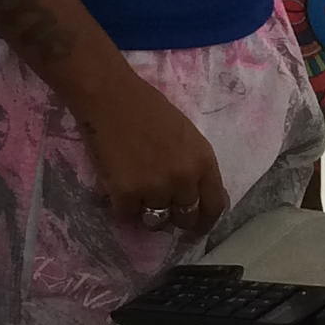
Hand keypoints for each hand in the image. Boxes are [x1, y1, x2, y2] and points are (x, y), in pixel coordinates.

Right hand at [80, 72, 228, 234]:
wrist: (110, 96)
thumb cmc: (147, 108)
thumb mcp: (187, 135)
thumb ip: (193, 165)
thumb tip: (193, 196)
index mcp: (203, 161)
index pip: (214, 206)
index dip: (205, 222)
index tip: (196, 229)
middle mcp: (183, 179)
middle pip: (185, 218)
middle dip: (174, 218)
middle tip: (161, 209)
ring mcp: (155, 188)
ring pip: (156, 221)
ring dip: (147, 213)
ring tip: (136, 193)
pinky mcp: (125, 194)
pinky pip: (127, 216)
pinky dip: (121, 206)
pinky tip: (117, 187)